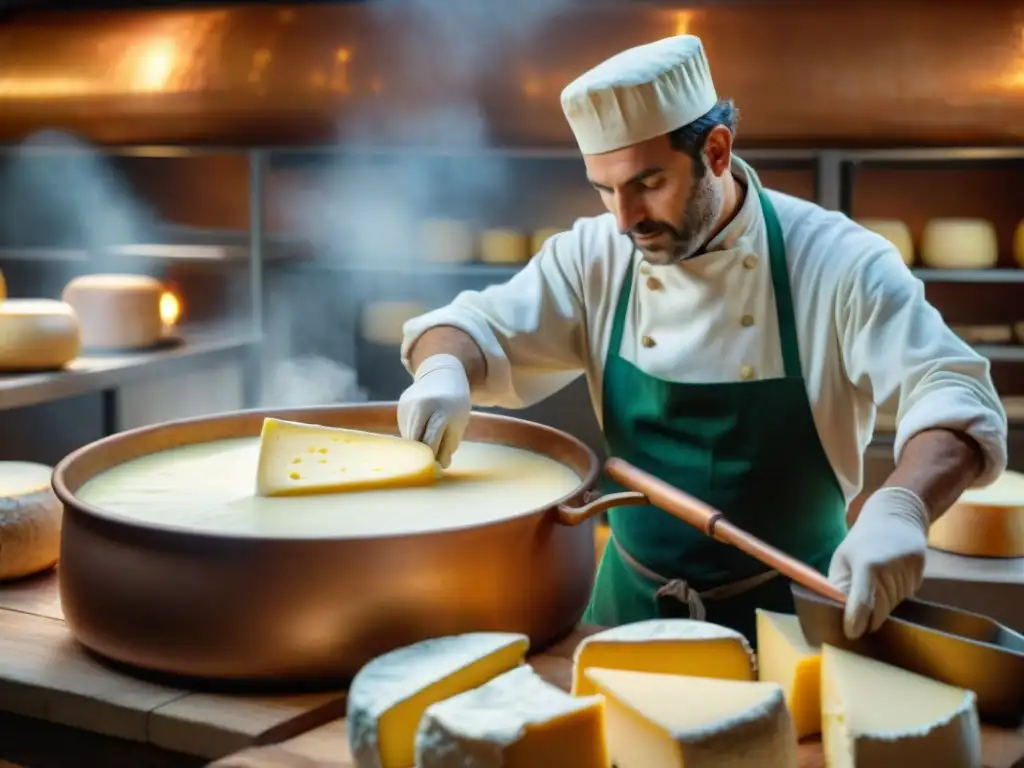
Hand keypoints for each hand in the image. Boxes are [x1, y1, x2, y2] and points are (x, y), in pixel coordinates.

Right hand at [398, 354, 470, 468]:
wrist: (442, 374)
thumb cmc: (455, 403)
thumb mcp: (459, 421)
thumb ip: (450, 443)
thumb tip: (442, 465)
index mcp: (442, 409)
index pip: (432, 440)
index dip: (433, 456)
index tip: (437, 466)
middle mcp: (422, 405)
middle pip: (417, 439)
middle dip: (423, 453)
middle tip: (430, 460)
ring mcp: (409, 404)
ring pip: (409, 435)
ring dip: (417, 444)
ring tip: (428, 442)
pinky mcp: (401, 405)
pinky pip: (405, 427)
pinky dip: (413, 433)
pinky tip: (421, 428)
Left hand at [827, 486, 928, 638]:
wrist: (898, 515)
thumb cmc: (863, 539)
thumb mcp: (843, 557)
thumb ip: (839, 584)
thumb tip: (834, 612)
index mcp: (867, 564)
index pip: (863, 601)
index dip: (856, 621)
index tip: (851, 634)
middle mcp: (890, 570)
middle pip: (879, 611)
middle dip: (867, 620)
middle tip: (857, 624)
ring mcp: (908, 573)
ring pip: (892, 607)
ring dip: (880, 606)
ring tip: (873, 588)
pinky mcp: (920, 575)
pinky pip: (903, 597)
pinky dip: (893, 596)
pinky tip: (888, 580)